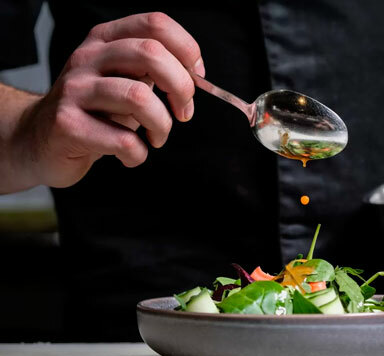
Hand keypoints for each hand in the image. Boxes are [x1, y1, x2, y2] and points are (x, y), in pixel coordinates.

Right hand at [12, 12, 203, 187]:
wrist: (39, 140)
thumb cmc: (93, 112)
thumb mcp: (122, 80)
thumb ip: (152, 71)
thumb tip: (194, 76)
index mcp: (105, 39)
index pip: (155, 24)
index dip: (187, 50)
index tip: (197, 77)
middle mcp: (88, 57)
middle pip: (151, 54)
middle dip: (182, 88)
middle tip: (183, 113)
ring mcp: (75, 89)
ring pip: (140, 98)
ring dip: (162, 126)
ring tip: (156, 137)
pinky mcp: (67, 124)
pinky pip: (123, 140)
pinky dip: (139, 154)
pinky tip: (131, 155)